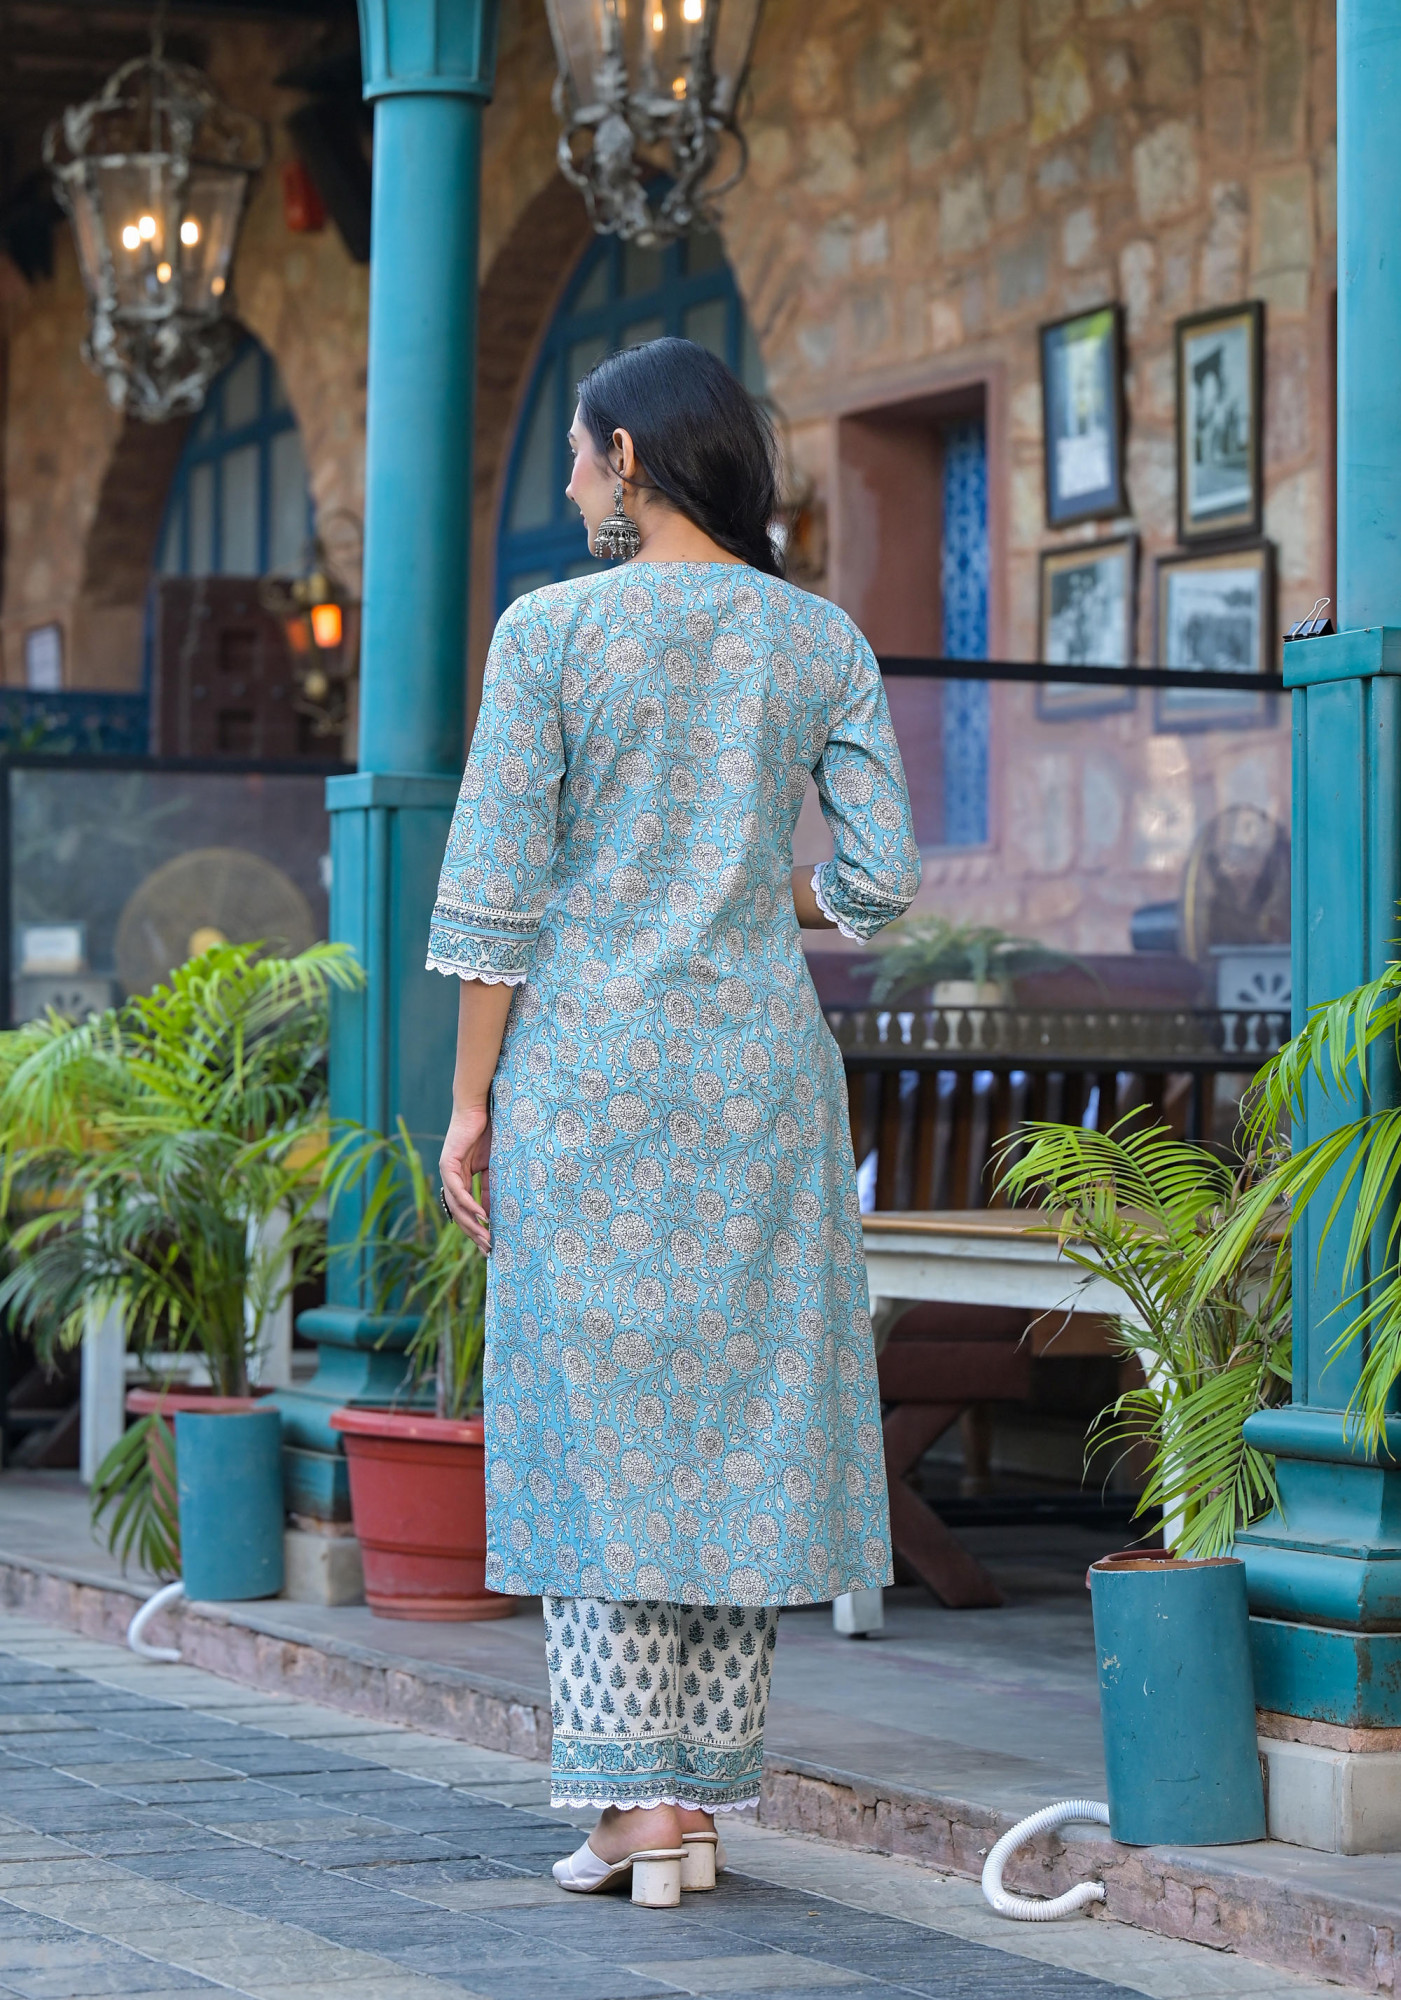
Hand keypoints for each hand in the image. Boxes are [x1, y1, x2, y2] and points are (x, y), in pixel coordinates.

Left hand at [440, 1102, 491, 1252]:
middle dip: (474, 1234)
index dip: (476, 1229)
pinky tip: (482, 1216)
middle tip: (489, 1250)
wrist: (479, 1108)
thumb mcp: (493, 1167)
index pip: (465, 1211)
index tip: (490, 1245)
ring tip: (486, 1238)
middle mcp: (450, 1178)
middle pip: (459, 1214)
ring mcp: (447, 1171)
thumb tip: (492, 1213)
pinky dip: (469, 1204)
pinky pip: (457, 1190)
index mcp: (460, 1180)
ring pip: (456, 1206)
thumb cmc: (489, 1133)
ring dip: (472, 1224)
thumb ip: (490, 1188)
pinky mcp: (448, 1163)